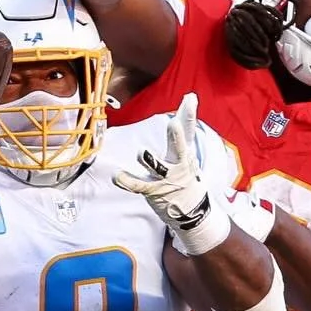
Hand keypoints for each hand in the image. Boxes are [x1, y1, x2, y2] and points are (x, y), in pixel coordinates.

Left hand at [113, 92, 224, 251]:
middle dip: (177, 137)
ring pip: (157, 166)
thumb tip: (190, 96)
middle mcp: (178, 164)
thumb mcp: (189, 152)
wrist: (193, 214)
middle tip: (174, 124)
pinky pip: (138, 186)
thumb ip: (185, 125)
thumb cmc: (187, 177)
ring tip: (142, 152)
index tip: (190, 99)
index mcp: (185, 153)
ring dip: (150, 160)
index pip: (189, 130)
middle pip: (179, 147)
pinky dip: (127, 181)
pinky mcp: (154, 191)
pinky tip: (117, 176)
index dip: (189, 114)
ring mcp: (166, 179)